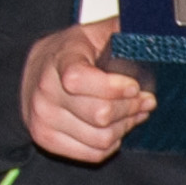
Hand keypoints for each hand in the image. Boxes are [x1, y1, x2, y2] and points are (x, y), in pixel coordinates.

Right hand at [23, 19, 153, 162]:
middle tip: (145, 100)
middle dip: (130, 108)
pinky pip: (92, 153)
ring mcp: (43, 118)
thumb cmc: (68, 54)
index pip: (80, 79)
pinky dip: (111, 144)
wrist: (34, 73)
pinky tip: (115, 128)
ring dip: (124, 127)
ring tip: (133, 114)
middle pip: (100, 114)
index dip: (114, 87)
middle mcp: (46, 91)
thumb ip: (121, 32)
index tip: (134, 86)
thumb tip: (151, 31)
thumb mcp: (93, 33)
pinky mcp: (46, 139)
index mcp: (60, 59)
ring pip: (100, 138)